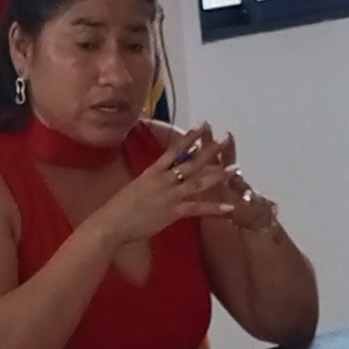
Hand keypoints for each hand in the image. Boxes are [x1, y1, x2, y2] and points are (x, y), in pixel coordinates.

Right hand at [93, 135, 242, 247]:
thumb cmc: (119, 208)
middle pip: (192, 162)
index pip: (174, 149)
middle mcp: (164, 179)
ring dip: (219, 175)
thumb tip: (158, 174)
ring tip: (236, 168)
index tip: (203, 126)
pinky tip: (230, 206)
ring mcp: (170, 195)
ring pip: (199, 182)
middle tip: (226, 139)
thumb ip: (150, 181)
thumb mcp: (135, 187)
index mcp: (153, 172)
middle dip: (210, 151)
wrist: (112, 222)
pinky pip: (198, 208)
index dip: (190, 137)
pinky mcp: (173, 211)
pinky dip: (215, 207)